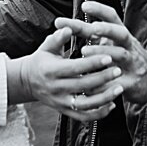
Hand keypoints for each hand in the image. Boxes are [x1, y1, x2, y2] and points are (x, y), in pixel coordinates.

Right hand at [8, 26, 124, 121]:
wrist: (27, 82)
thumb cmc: (41, 61)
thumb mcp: (46, 47)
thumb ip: (58, 38)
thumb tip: (68, 28)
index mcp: (51, 71)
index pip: (75, 67)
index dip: (92, 63)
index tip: (108, 57)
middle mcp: (56, 88)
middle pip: (83, 86)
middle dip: (103, 78)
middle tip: (118, 70)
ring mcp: (61, 102)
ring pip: (85, 105)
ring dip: (104, 98)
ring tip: (119, 88)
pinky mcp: (65, 111)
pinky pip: (84, 117)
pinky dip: (99, 113)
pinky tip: (112, 105)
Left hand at [56, 1, 146, 103]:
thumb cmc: (123, 56)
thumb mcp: (111, 42)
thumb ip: (90, 34)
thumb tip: (65, 25)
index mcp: (121, 35)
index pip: (113, 17)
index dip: (100, 10)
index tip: (84, 5)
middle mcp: (128, 46)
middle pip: (121, 33)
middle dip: (107, 29)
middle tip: (92, 28)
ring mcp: (132, 63)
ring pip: (120, 54)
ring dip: (102, 52)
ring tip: (84, 51)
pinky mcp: (131, 82)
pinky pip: (116, 82)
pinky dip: (102, 83)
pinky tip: (87, 84)